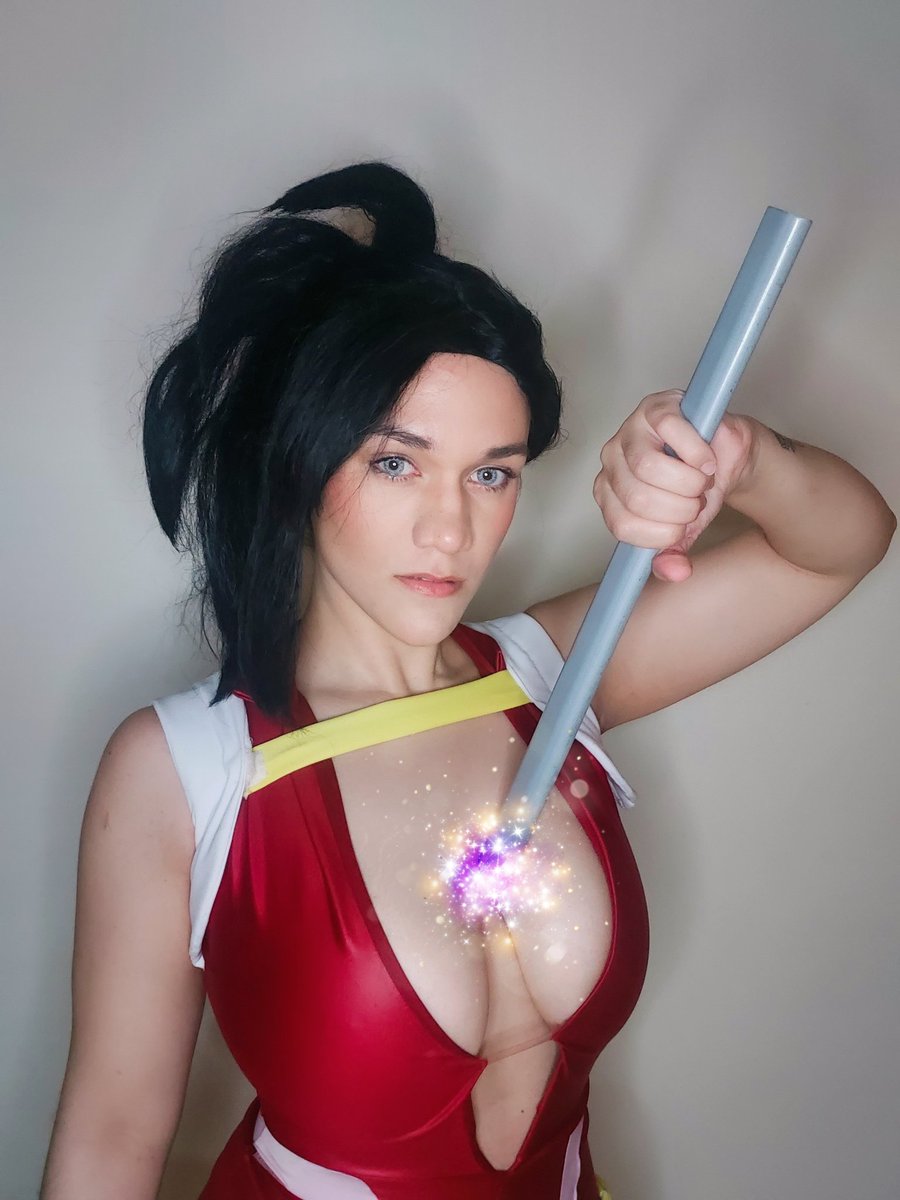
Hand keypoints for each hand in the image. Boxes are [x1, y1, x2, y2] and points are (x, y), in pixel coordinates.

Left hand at [592, 390, 755, 580]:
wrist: (725, 455)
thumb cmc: (696, 489)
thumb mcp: (684, 528)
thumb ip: (672, 552)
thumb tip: (673, 571)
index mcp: (610, 493)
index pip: (622, 526)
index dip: (661, 533)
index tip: (683, 527)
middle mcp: (612, 461)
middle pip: (637, 498)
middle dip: (679, 509)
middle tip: (696, 502)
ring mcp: (630, 431)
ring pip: (649, 467)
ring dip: (688, 484)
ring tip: (702, 482)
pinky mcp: (655, 408)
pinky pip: (671, 432)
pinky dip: (697, 454)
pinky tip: (707, 461)